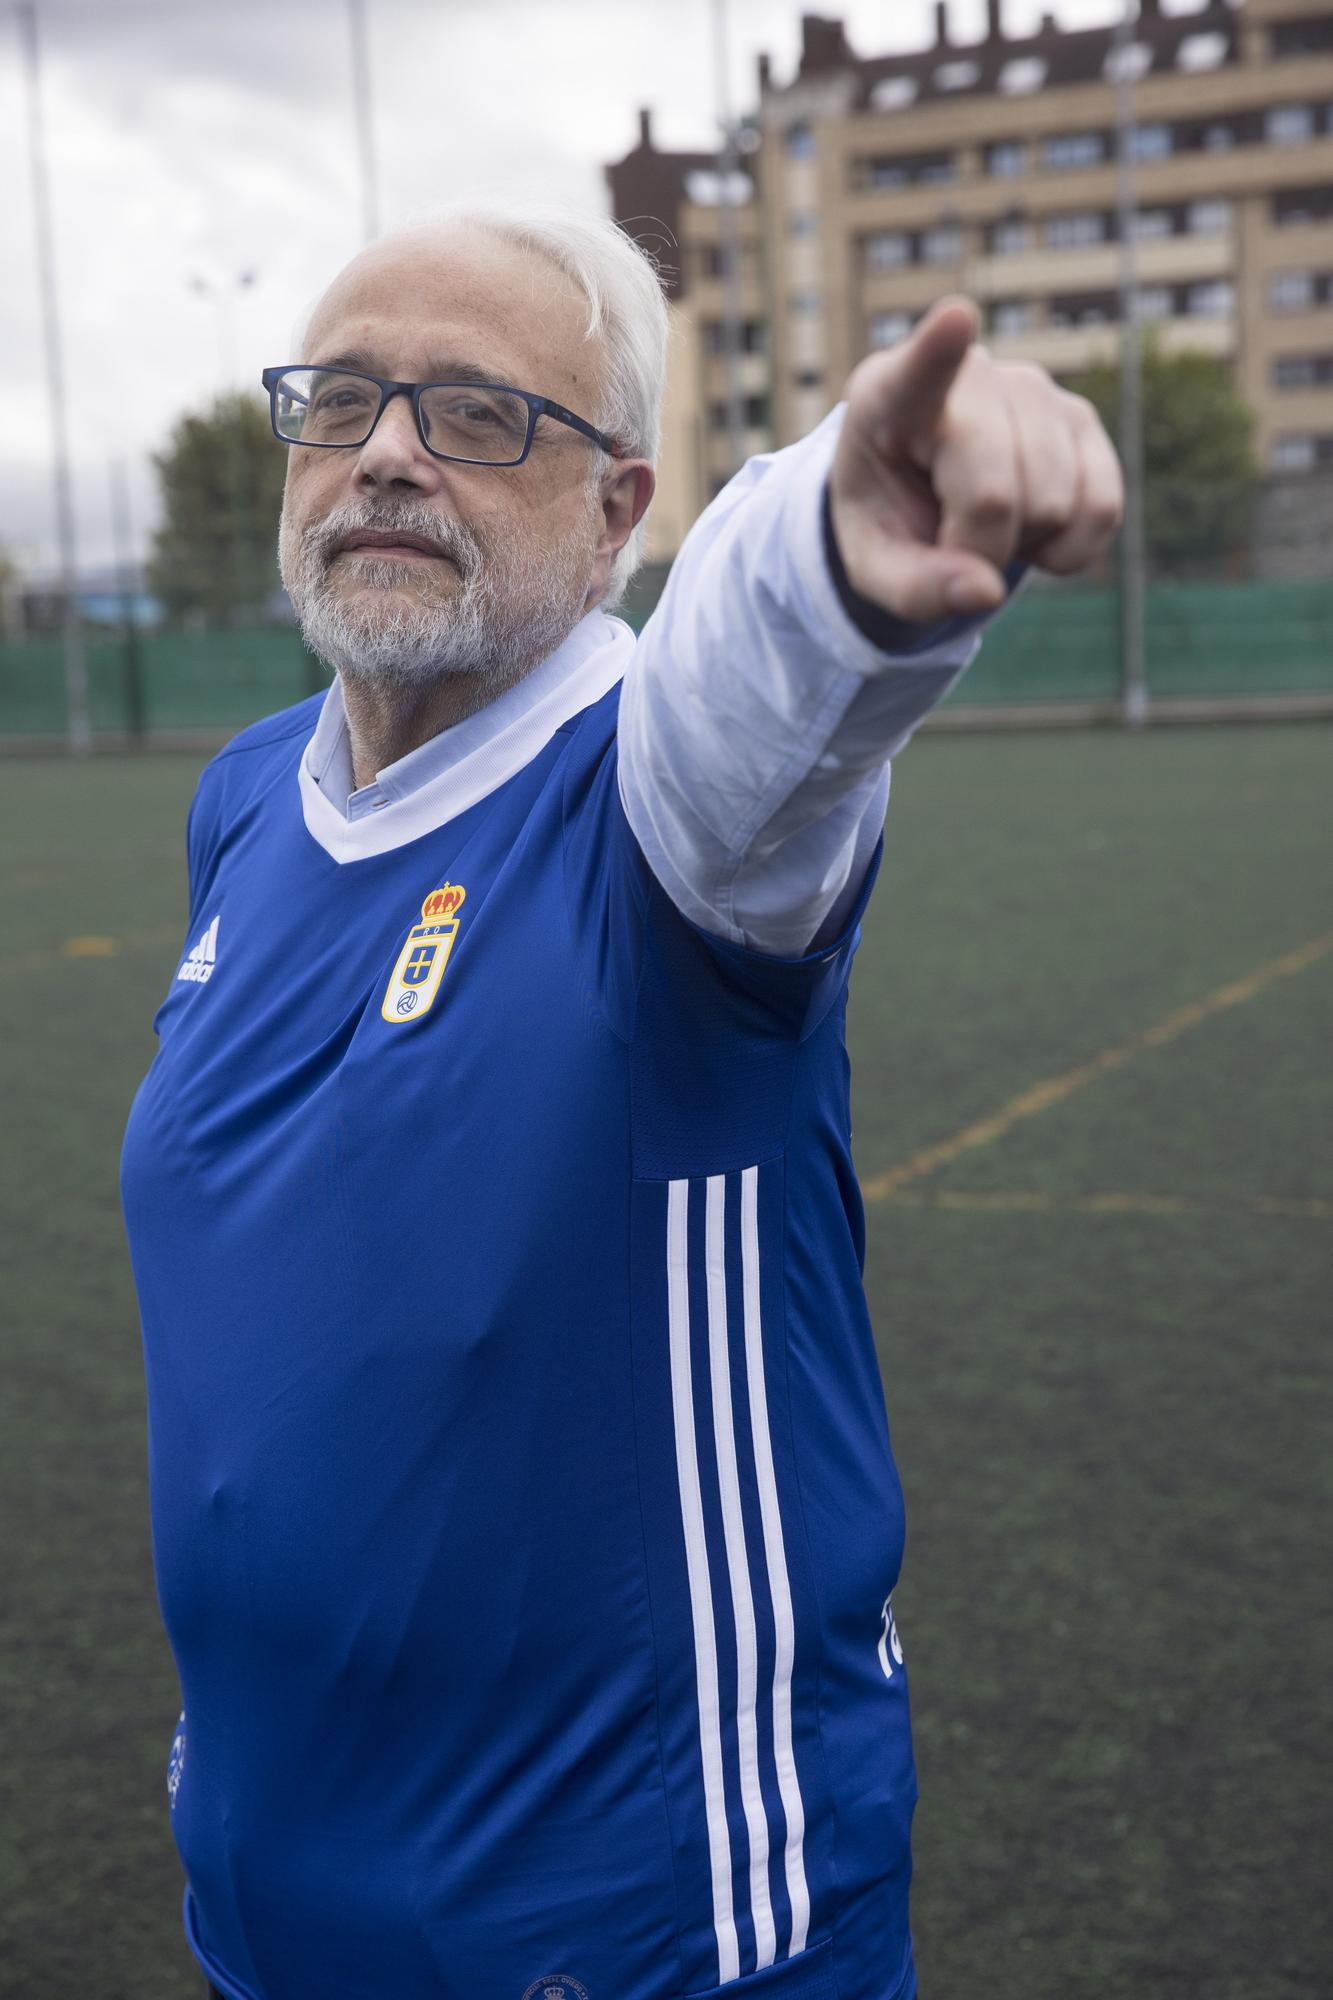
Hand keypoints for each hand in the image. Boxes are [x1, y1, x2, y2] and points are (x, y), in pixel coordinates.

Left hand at [828, 296, 1123, 624]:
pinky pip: (1101, 509)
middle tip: (948, 541)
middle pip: (993, 493)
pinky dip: (1068, 548)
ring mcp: (1035, 390)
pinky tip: (1031, 527)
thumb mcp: (878, 568)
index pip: (920, 371)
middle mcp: (971, 377)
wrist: (924, 494)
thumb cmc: (891, 521)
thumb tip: (987, 594)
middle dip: (977, 547)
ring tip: (983, 519)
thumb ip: (917, 589)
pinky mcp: (1082, 419)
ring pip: (1051, 505)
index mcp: (890, 398)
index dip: (941, 349)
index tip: (957, 319)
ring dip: (1020, 544)